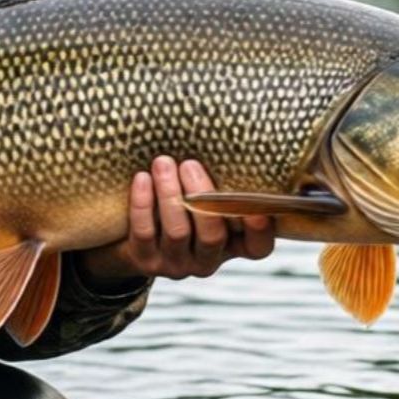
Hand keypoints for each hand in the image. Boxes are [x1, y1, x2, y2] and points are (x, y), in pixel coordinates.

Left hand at [77, 156, 275, 286]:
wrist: (138, 234)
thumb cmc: (186, 201)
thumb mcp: (209, 197)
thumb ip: (224, 182)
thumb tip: (234, 134)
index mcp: (233, 245)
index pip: (257, 247)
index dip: (260, 231)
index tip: (257, 207)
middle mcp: (208, 260)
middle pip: (212, 235)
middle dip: (202, 197)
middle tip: (190, 164)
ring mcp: (177, 264)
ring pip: (177, 232)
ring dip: (170, 194)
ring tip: (163, 162)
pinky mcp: (146, 261)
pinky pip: (144, 233)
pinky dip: (143, 204)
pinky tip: (142, 178)